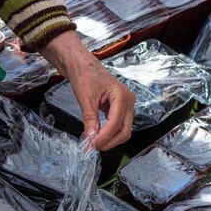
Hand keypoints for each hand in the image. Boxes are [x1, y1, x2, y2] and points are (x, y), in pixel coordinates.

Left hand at [40, 31, 135, 150]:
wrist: (82, 64)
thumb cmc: (84, 75)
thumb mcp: (85, 98)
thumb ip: (90, 119)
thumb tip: (91, 138)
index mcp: (122, 96)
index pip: (116, 123)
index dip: (104, 137)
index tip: (91, 144)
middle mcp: (129, 101)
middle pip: (124, 131)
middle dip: (109, 141)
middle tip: (92, 147)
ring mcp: (126, 105)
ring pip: (123, 130)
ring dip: (109, 139)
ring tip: (93, 142)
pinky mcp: (120, 108)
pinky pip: (118, 125)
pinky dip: (108, 133)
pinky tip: (96, 135)